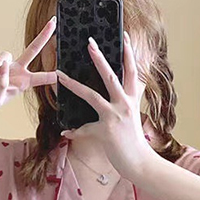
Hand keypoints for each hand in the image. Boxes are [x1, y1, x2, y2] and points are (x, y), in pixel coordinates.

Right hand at [0, 17, 57, 125]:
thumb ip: (2, 84)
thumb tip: (4, 65)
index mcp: (21, 84)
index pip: (38, 78)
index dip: (49, 76)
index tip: (61, 74)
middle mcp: (15, 71)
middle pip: (32, 51)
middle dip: (43, 37)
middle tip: (53, 23)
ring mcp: (2, 64)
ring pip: (5, 56)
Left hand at [56, 31, 155, 181]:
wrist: (139, 163)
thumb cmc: (134, 142)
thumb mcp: (133, 118)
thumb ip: (125, 104)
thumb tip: (116, 96)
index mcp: (131, 99)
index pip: (132, 71)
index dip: (129, 53)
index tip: (125, 36)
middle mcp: (124, 104)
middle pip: (110, 76)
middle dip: (99, 58)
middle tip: (89, 42)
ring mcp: (114, 117)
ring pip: (91, 96)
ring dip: (73, 85)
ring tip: (59, 75)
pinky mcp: (105, 131)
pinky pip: (84, 129)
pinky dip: (74, 131)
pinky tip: (64, 131)